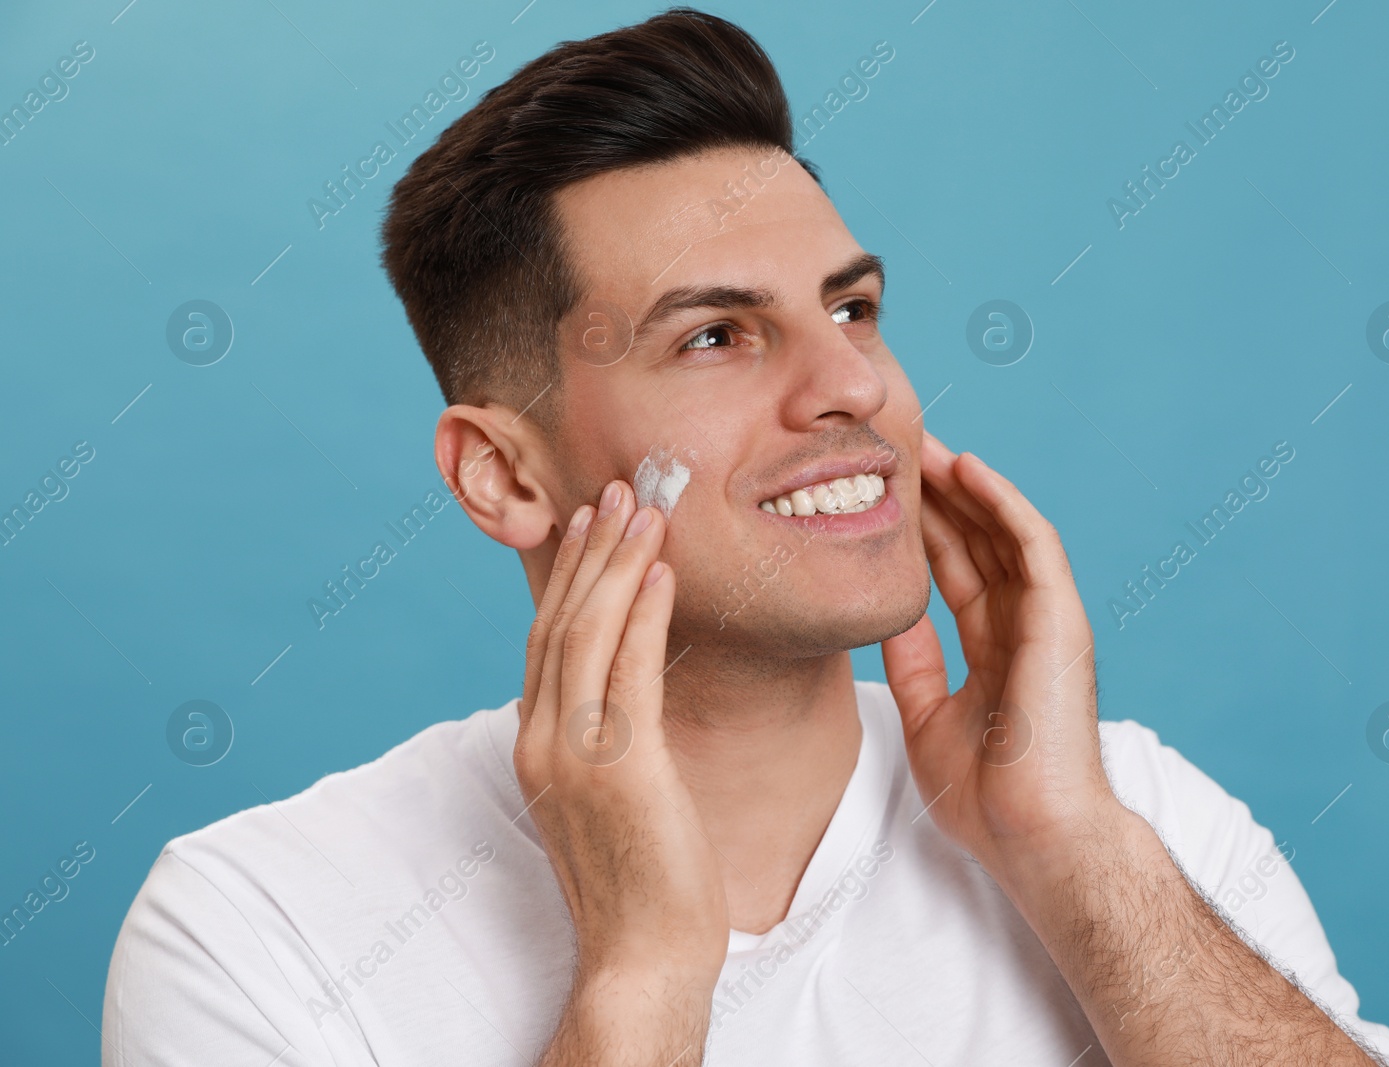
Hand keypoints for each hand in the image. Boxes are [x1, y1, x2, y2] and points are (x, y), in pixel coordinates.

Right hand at [514, 479, 727, 996]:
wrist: (642, 956)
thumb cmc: (641, 881)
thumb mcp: (608, 798)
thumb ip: (601, 741)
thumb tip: (619, 699)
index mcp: (536, 745)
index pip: (547, 640)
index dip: (569, 576)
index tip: (592, 524)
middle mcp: (542, 741)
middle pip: (560, 622)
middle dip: (591, 551)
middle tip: (619, 492)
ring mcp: (574, 755)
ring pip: (588, 634)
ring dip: (617, 563)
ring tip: (644, 508)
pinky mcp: (619, 770)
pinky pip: (628, 672)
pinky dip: (643, 613)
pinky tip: (663, 571)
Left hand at [881, 432, 1120, 883]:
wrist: (1032, 837)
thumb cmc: (988, 797)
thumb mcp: (928, 717)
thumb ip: (914, 663)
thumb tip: (887, 619)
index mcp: (996, 649)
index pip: (958, 572)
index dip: (924, 529)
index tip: (880, 494)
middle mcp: (1023, 626)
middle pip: (979, 542)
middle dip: (939, 495)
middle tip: (895, 449)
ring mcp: (1046, 620)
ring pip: (1004, 531)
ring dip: (966, 486)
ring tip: (924, 445)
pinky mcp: (1061, 618)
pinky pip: (1032, 544)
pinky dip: (1002, 502)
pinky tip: (968, 469)